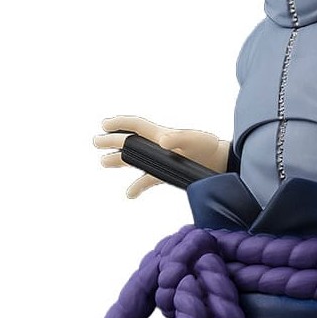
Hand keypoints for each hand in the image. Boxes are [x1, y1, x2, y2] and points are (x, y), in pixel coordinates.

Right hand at [92, 115, 229, 198]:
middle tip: (95, 142)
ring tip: (102, 162)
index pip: (136, 126)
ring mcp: (161, 160)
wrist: (221, 164)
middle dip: (112, 141)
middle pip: (130, 142)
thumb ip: (178, 138)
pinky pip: (147, 180)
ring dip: (118, 160)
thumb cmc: (209, 147)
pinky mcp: (166, 173)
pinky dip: (137, 187)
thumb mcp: (196, 140)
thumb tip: (162, 141)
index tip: (104, 124)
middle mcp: (158, 146)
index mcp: (161, 134)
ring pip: (134, 159)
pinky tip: (129, 194)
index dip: (120, 123)